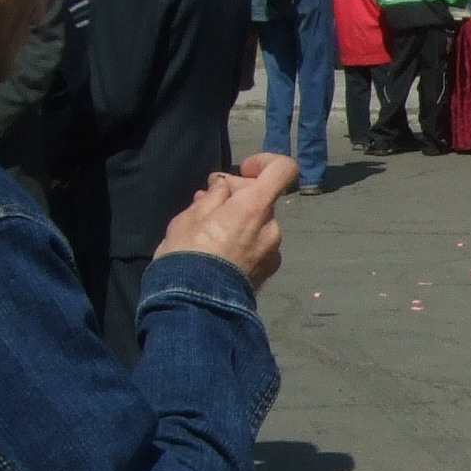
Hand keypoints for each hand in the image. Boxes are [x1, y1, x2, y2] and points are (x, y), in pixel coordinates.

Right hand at [158, 154, 294, 287]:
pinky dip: (243, 240)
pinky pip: (258, 245)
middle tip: (207, 200)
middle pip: (263, 198)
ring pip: (259, 224)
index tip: (243, 169)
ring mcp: (272, 253)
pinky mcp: (267, 272)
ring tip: (208, 228)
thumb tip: (224, 185)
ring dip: (239, 220)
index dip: (266, 162)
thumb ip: (214, 195)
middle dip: (238, 195)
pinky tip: (219, 248)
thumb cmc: (187, 256)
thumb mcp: (189, 217)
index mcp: (254, 208)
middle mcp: (271, 229)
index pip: (283, 170)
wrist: (194, 308)